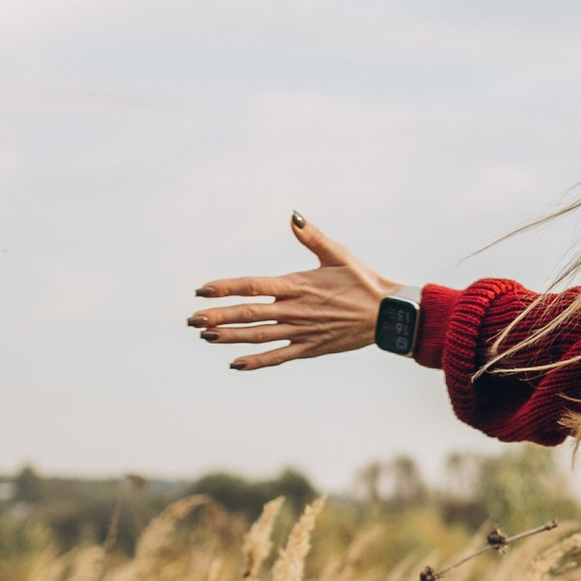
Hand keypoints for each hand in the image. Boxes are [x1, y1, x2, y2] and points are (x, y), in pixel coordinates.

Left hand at [190, 214, 397, 370]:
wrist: (388, 314)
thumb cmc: (363, 280)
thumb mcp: (338, 254)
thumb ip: (312, 236)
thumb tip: (293, 215)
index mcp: (298, 284)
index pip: (253, 285)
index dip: (225, 288)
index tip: (201, 290)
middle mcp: (295, 309)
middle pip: (249, 313)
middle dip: (217, 316)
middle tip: (191, 320)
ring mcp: (302, 331)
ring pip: (259, 336)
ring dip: (230, 338)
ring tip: (205, 337)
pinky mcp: (310, 348)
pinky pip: (279, 356)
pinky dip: (257, 361)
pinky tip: (235, 364)